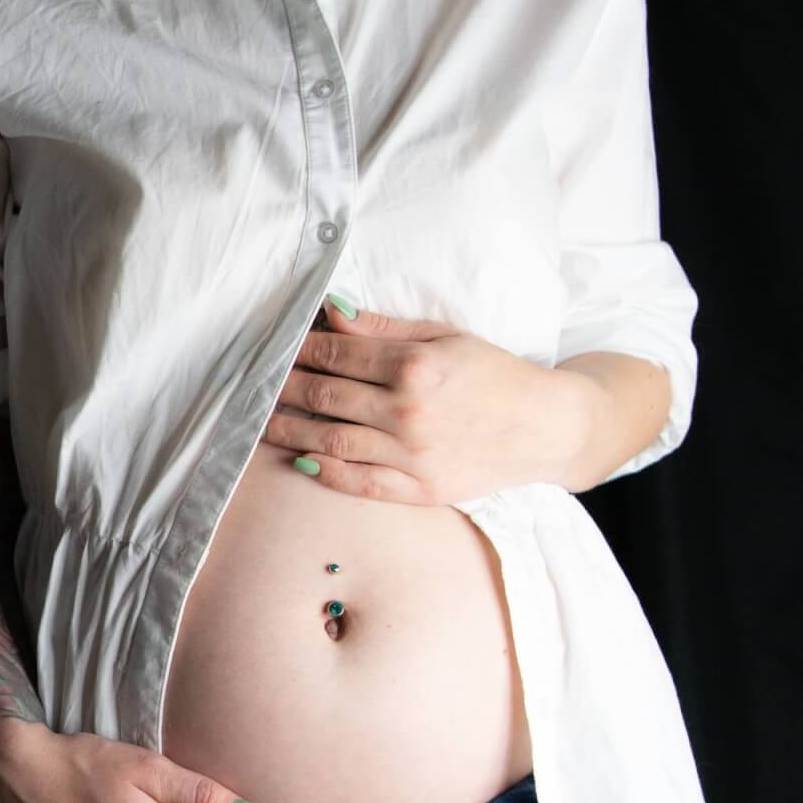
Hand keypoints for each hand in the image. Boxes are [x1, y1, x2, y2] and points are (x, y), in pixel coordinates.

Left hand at [261, 299, 595, 503]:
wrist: (545, 426)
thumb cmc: (493, 374)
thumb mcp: (444, 337)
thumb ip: (384, 329)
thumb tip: (333, 313)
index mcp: (415, 367)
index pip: (336, 356)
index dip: (299, 352)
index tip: (277, 350)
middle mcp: (409, 412)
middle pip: (324, 398)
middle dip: (284, 389)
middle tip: (258, 386)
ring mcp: (412, 455)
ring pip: (329, 443)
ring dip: (288, 432)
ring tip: (263, 424)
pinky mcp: (420, 489)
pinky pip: (359, 483)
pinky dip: (324, 473)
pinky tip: (299, 461)